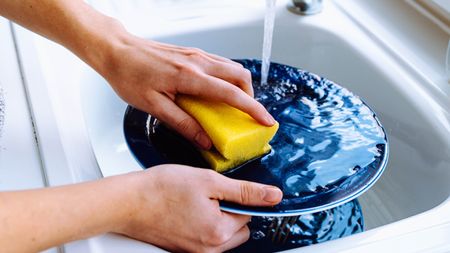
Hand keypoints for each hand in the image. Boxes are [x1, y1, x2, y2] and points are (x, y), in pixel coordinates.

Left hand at [101, 36, 275, 148]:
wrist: (117, 51)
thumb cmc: (130, 76)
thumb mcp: (154, 106)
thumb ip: (183, 124)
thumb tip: (205, 140)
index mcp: (189, 77)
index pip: (231, 93)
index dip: (252, 109)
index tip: (265, 121)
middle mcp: (198, 62)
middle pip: (240, 76)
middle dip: (251, 96)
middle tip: (247, 116)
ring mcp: (197, 54)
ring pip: (232, 68)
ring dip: (240, 87)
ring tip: (233, 107)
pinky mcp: (193, 53)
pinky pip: (220, 64)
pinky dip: (228, 79)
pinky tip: (217, 92)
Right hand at [115, 165, 282, 251]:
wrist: (128, 201)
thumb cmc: (161, 189)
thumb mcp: (209, 181)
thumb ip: (245, 191)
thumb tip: (273, 196)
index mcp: (219, 232)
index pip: (248, 216)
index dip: (237, 197)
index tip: (221, 189)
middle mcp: (209, 249)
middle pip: (239, 230)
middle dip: (231, 212)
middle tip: (209, 196)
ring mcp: (195, 252)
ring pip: (223, 236)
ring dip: (218, 219)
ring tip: (195, 203)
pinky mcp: (184, 250)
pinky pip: (206, 240)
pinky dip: (203, 225)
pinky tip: (187, 212)